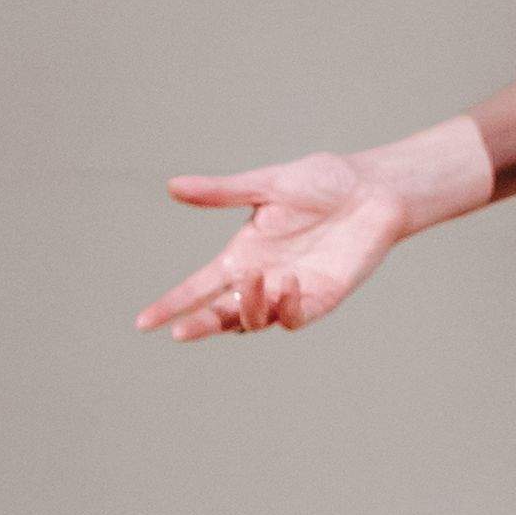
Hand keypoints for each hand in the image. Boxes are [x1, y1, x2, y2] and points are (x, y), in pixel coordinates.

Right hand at [138, 149, 417, 339]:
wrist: (372, 189)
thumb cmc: (321, 183)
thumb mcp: (266, 184)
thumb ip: (222, 192)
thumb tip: (172, 186)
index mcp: (241, 255)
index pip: (197, 287)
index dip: (171, 304)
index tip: (143, 322)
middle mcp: (261, 279)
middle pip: (221, 315)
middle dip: (200, 325)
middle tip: (180, 331)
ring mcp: (291, 292)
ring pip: (255, 321)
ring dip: (247, 308)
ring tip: (255, 278)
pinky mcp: (322, 298)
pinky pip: (296, 317)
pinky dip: (286, 308)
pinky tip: (287, 283)